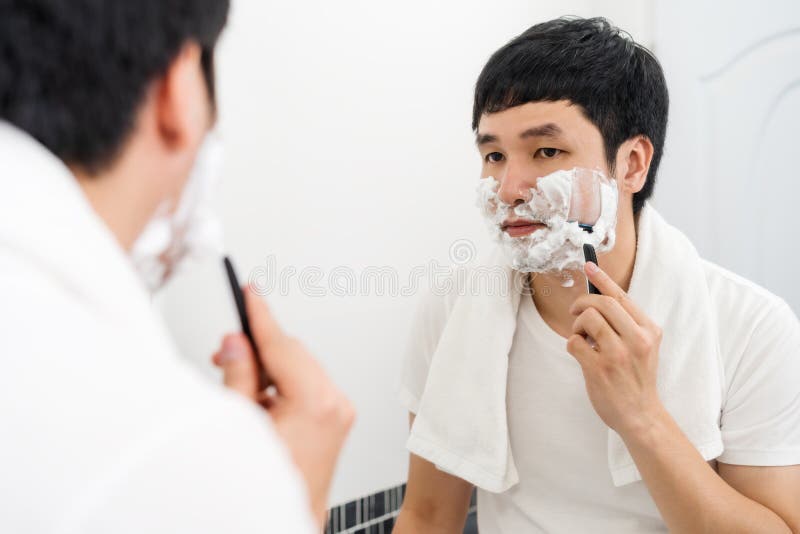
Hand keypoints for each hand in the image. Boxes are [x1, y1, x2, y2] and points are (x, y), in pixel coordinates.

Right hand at [211, 287, 355, 527]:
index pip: (281, 345)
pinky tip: (263, 401)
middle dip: (259, 349)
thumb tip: (235, 343)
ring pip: (300, 366)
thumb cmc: (268, 483)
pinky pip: (310, 384)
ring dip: (271, 368)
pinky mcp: (338, 417)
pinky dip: (285, 384)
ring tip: (242, 388)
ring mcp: (340, 411)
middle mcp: (335, 403)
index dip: (260, 315)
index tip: (250, 291)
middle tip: (226, 353)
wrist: (290, 517)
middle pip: (292, 353)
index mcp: (314, 402)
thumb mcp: (241, 424)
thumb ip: (238, 377)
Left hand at [566, 261, 664, 436]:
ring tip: (583, 339)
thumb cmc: (636, 379)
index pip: (622, 296)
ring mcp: (618, 353)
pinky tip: (582, 355)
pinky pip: (574, 342)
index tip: (588, 265)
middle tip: (575, 314)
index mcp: (649, 330)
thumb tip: (597, 298)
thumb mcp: (643, 347)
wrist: (641, 416)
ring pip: (587, 318)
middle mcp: (637, 339)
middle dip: (581, 303)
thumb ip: (627, 325)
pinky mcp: (599, 368)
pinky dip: (572, 345)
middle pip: (601, 302)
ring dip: (577, 326)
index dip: (602, 279)